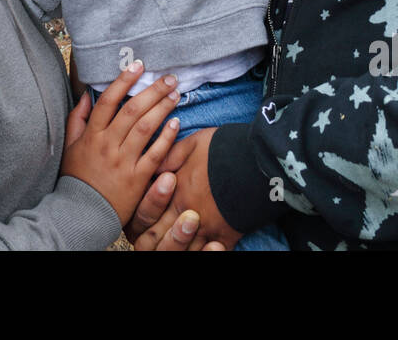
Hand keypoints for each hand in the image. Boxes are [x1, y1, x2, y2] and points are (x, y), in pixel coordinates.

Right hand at [59, 61, 181, 224]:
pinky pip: (155, 154)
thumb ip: (77, 119)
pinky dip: (167, 138)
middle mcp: (108, 144)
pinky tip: (177, 123)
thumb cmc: (76, 177)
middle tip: (169, 77)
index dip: (124, 80)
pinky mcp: (138, 178)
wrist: (82, 213)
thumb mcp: (70, 146)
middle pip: (132, 110)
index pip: (108, 100)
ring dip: (162, 107)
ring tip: (175, 94)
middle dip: (153, 90)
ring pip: (146, 128)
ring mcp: (124, 161)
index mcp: (92, 135)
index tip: (139, 66)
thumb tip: (86, 95)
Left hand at [130, 128, 241, 249]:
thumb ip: (169, 157)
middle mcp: (186, 213)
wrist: (259, 158)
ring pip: (182, 251)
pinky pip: (210, 255)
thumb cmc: (225, 148)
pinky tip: (204, 248)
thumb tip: (153, 169)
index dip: (138, 222)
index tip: (141, 221)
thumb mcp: (192, 144)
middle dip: (151, 243)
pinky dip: (204, 254)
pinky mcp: (227, 236)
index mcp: (174, 192)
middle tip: (153, 239)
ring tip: (179, 242)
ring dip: (176, 249)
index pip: (144, 217)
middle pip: (157, 241)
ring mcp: (206, 228)